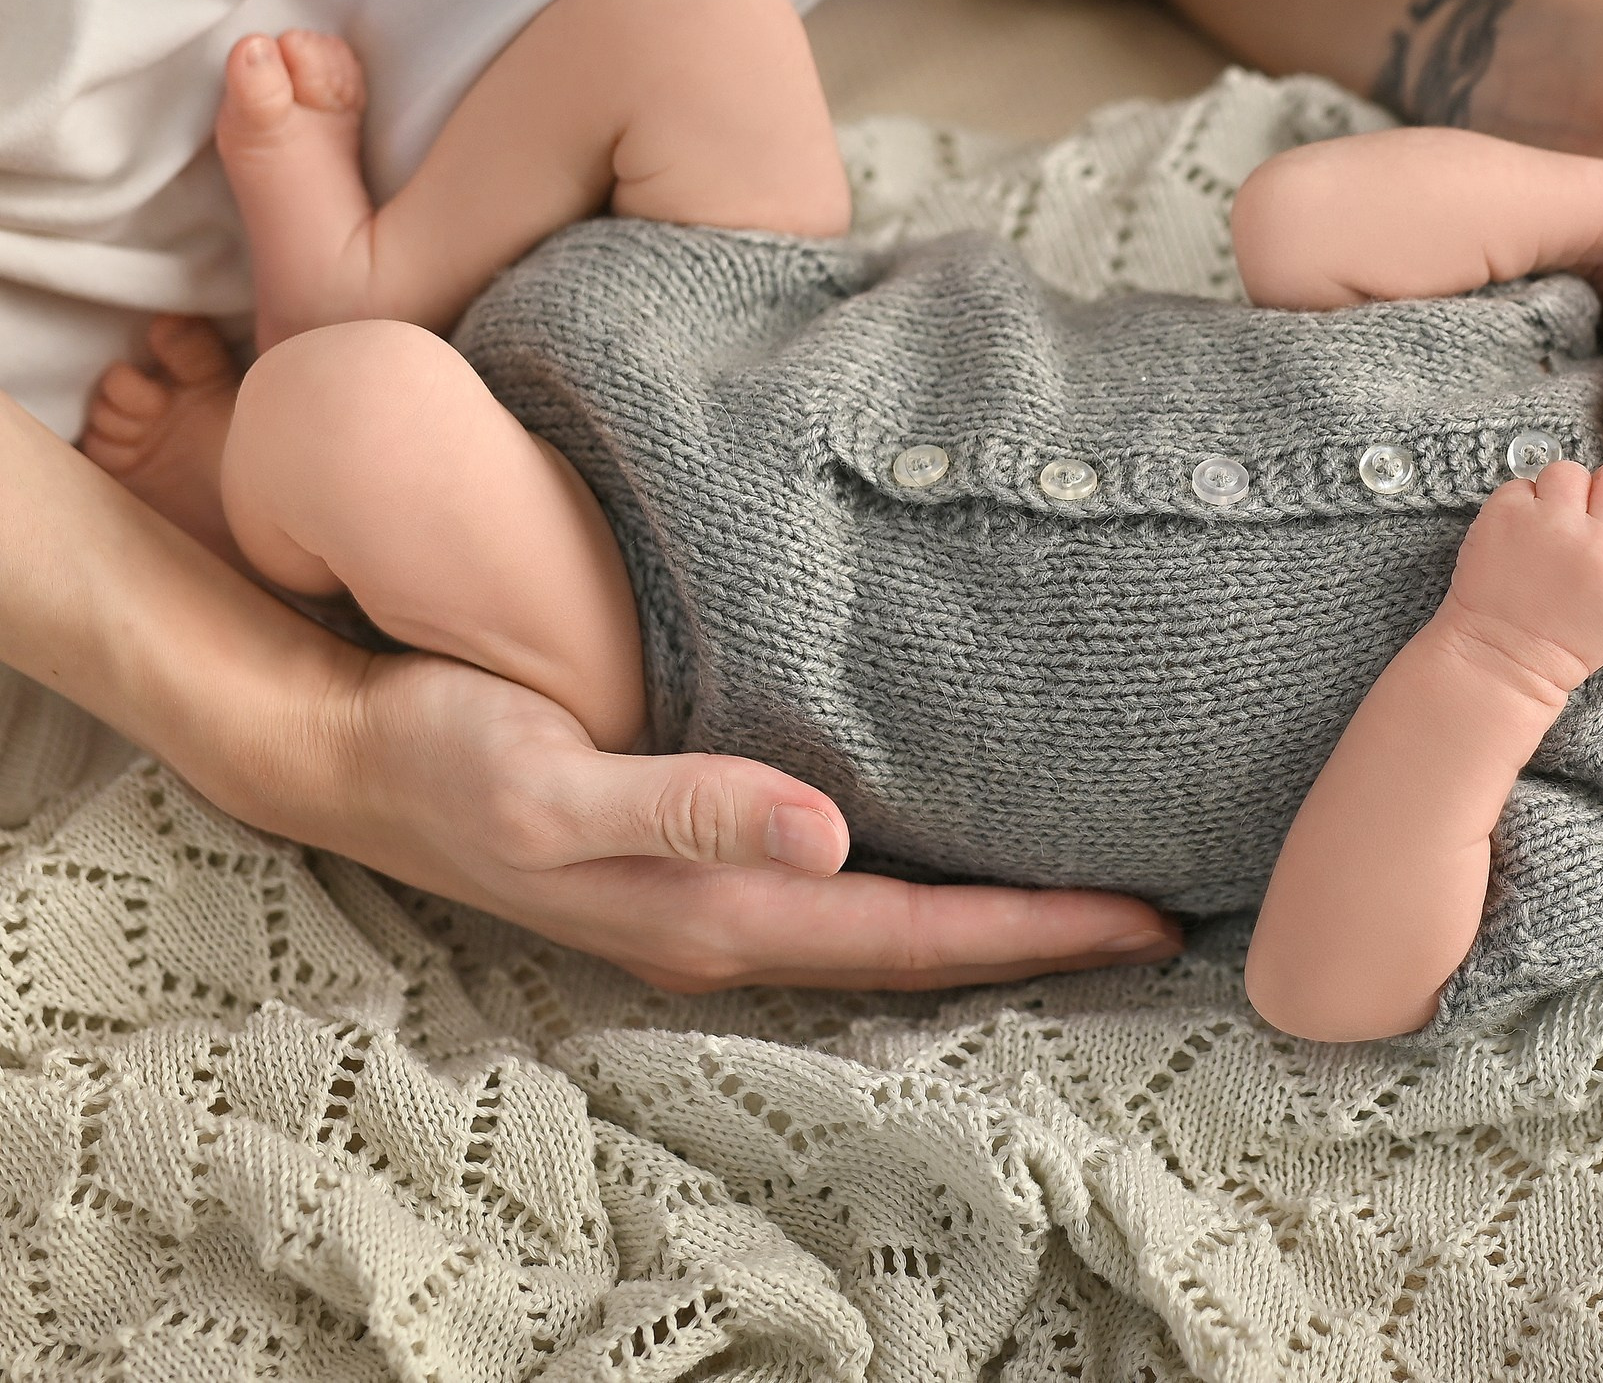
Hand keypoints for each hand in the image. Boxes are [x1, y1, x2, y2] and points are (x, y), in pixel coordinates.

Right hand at [295, 647, 1179, 990]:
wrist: (343, 750)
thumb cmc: (441, 750)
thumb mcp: (546, 781)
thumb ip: (684, 806)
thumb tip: (825, 835)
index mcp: (713, 914)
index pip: (912, 935)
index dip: (1034, 931)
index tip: (1146, 915)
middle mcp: (726, 923)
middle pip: (919, 947)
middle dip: (1043, 936)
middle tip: (1164, 908)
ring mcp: (709, 902)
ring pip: (885, 926)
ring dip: (991, 916)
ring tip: (1094, 886)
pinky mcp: (691, 861)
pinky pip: (840, 892)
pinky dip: (920, 881)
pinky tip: (957, 845)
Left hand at [1439, 460, 1602, 701]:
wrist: (1501, 658)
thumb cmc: (1565, 638)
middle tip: (1581, 519)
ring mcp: (1555, 527)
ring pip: (1571, 472)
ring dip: (1558, 493)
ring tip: (1543, 529)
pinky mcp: (1510, 514)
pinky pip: (1524, 483)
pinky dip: (1519, 504)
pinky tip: (1515, 536)